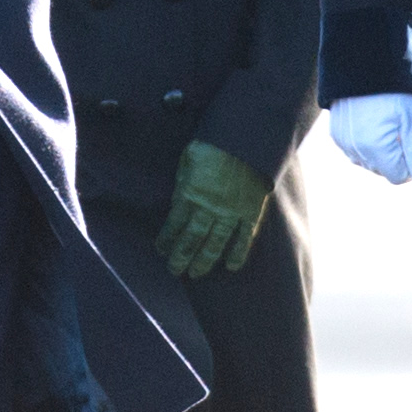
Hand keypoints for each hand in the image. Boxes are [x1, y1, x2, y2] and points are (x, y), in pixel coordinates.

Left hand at [155, 140, 272, 278]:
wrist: (246, 137)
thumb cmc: (214, 143)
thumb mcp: (188, 158)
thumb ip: (182, 181)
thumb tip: (177, 201)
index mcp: (190, 192)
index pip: (173, 224)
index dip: (166, 240)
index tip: (161, 250)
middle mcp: (208, 207)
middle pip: (191, 239)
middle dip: (181, 257)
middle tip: (175, 270)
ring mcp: (230, 211)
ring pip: (215, 243)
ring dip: (204, 261)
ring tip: (196, 273)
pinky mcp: (250, 211)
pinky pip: (244, 238)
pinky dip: (238, 253)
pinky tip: (232, 266)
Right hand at [328, 93, 411, 186]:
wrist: (362, 65)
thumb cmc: (392, 92)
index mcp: (375, 150)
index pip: (400, 177)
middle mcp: (356, 152)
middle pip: (385, 170)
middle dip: (399, 156)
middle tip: (409, 132)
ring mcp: (343, 144)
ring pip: (370, 161)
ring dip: (383, 151)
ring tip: (390, 124)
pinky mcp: (336, 135)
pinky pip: (357, 150)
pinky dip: (368, 142)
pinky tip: (375, 122)